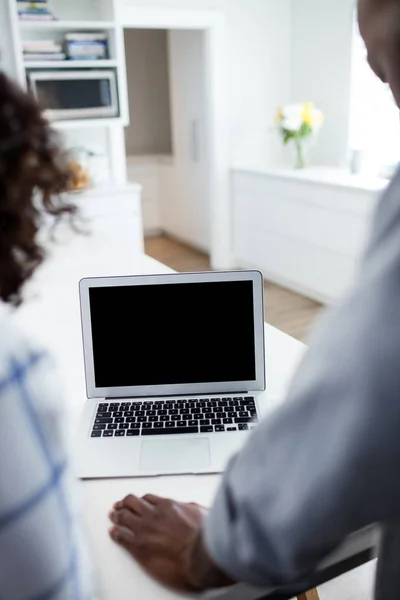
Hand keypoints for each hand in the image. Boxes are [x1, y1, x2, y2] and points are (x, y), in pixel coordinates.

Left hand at [109, 494, 234, 592]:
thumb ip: (188, 508)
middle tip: (119, 505)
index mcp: (167, 505)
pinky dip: (115, 533)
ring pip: (123, 517)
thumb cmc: (203, 538)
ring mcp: (144, 530)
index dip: (140, 500)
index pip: (147, 498)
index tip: (138, 502)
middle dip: (124, 503)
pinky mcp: (138, 547)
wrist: (199, 557)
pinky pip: (121, 536)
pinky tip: (113, 532)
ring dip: (117, 516)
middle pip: (131, 503)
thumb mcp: (199, 513)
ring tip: (113, 516)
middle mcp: (153, 515)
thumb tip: (187, 507)